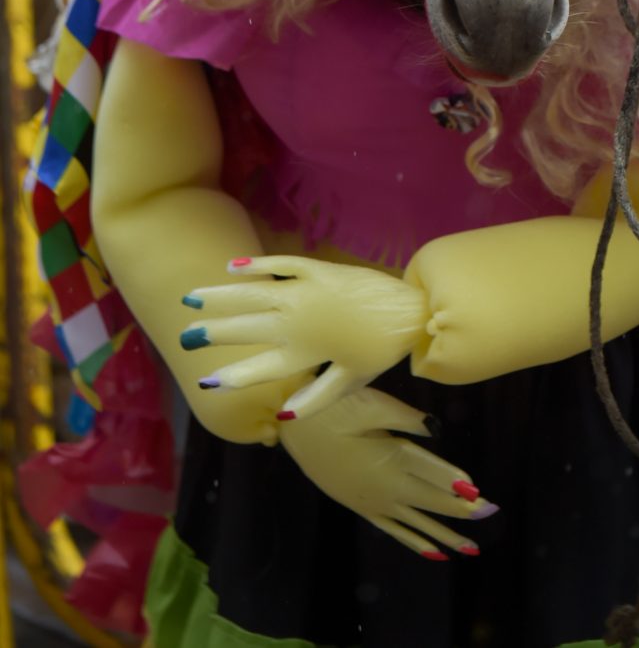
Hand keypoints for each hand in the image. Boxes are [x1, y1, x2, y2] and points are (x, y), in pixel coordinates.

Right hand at [182, 254, 428, 420]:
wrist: (410, 312)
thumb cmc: (381, 349)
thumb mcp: (350, 382)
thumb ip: (316, 399)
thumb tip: (281, 416)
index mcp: (305, 352)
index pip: (261, 368)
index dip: (233, 375)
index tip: (206, 380)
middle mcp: (298, 323)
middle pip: (247, 328)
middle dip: (215, 333)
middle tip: (186, 336)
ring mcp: (305, 293)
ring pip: (255, 295)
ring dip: (222, 297)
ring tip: (193, 299)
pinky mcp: (318, 270)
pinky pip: (282, 265)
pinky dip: (257, 265)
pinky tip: (234, 266)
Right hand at [281, 385, 497, 558]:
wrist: (294, 426)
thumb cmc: (335, 408)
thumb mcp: (373, 405)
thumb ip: (407, 418)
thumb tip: (437, 429)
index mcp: (392, 458)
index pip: (435, 476)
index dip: (459, 485)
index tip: (480, 496)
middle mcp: (387, 487)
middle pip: (432, 501)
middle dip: (462, 511)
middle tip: (490, 517)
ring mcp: (374, 501)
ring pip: (417, 522)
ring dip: (445, 534)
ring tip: (471, 548)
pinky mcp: (362, 507)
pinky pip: (395, 530)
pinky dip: (415, 541)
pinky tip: (432, 552)